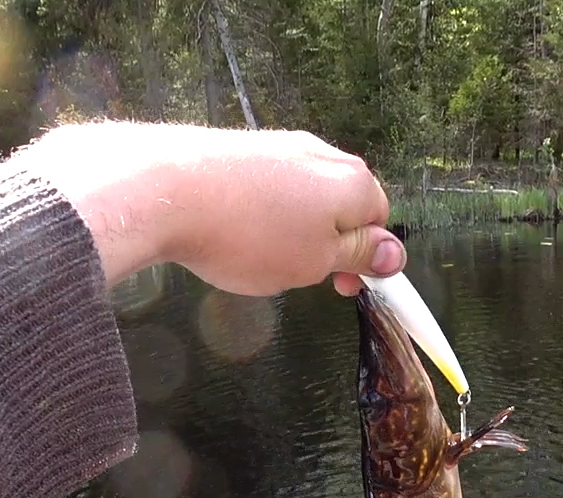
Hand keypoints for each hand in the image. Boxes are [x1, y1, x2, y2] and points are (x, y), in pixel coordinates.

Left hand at [16, 123, 405, 296]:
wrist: (167, 189)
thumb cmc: (249, 234)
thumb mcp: (316, 262)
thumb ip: (358, 255)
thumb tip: (394, 253)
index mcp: (354, 182)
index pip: (379, 220)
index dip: (365, 259)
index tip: (341, 286)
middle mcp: (323, 154)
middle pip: (341, 206)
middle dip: (326, 243)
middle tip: (298, 276)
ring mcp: (279, 146)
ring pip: (301, 198)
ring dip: (290, 231)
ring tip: (257, 257)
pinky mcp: (241, 148)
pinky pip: (264, 188)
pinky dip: (257, 214)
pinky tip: (231, 233)